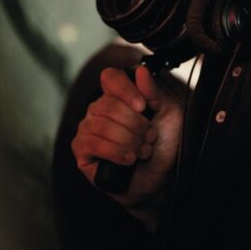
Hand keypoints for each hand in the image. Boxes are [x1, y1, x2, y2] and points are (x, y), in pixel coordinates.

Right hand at [72, 64, 182, 226]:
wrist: (160, 177)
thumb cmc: (163, 144)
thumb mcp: (168, 113)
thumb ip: (154, 92)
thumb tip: (140, 72)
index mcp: (118, 96)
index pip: (110, 78)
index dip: (125, 90)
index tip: (143, 107)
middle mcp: (99, 110)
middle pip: (107, 103)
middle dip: (134, 124)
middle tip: (149, 136)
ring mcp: (88, 130)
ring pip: (101, 125)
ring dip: (128, 140)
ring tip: (142, 150)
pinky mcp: (82, 152)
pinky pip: (92, 143)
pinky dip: (114, 151)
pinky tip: (128, 159)